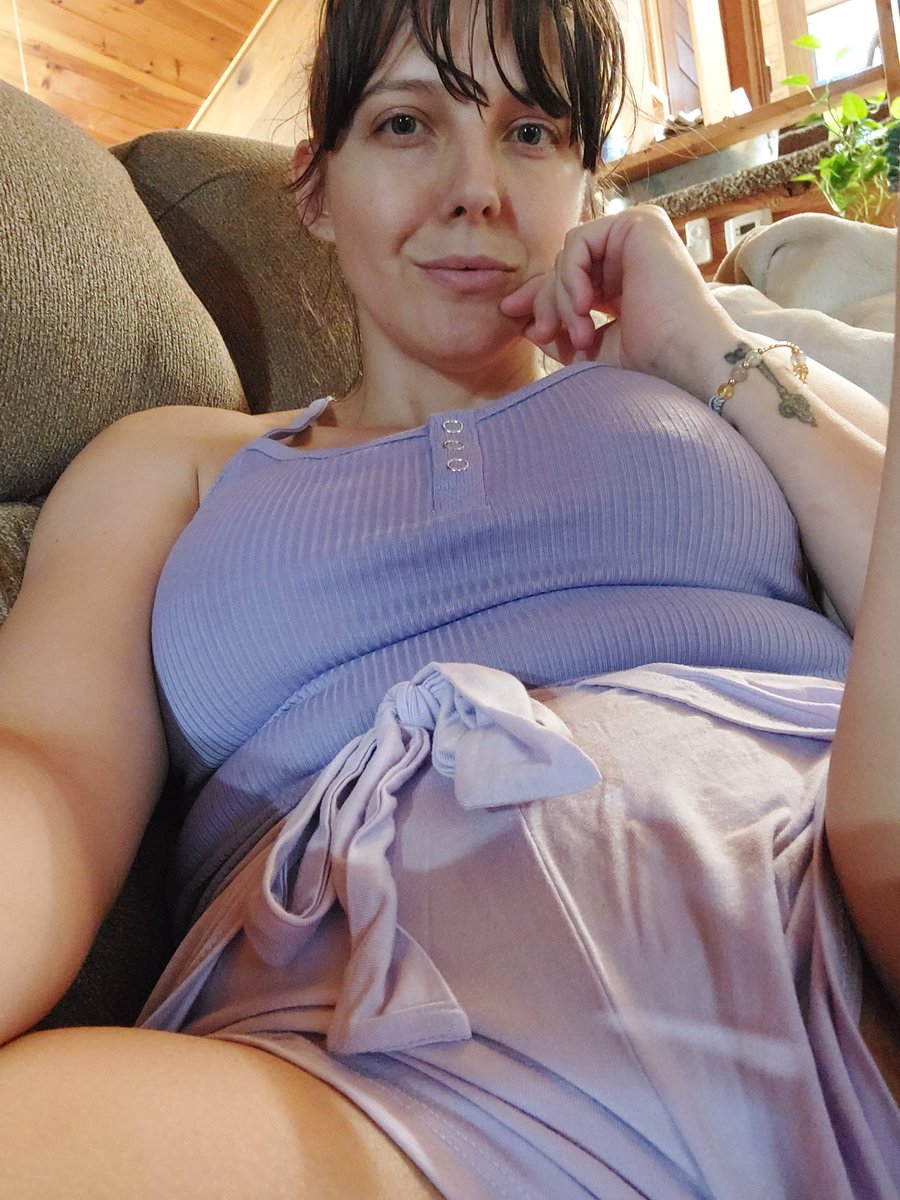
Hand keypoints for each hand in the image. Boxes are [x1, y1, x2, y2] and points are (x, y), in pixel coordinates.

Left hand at [500, 206, 740, 396]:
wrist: (686, 359)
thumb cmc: (651, 362)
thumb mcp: (593, 347)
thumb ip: (561, 330)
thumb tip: (527, 324)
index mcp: (624, 279)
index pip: (571, 278)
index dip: (541, 298)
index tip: (515, 319)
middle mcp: (631, 251)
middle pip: (565, 266)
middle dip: (546, 302)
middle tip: (544, 335)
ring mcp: (637, 233)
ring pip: (568, 256)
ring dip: (562, 298)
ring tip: (579, 334)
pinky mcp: (638, 223)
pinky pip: (578, 243)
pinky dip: (571, 276)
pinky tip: (584, 307)